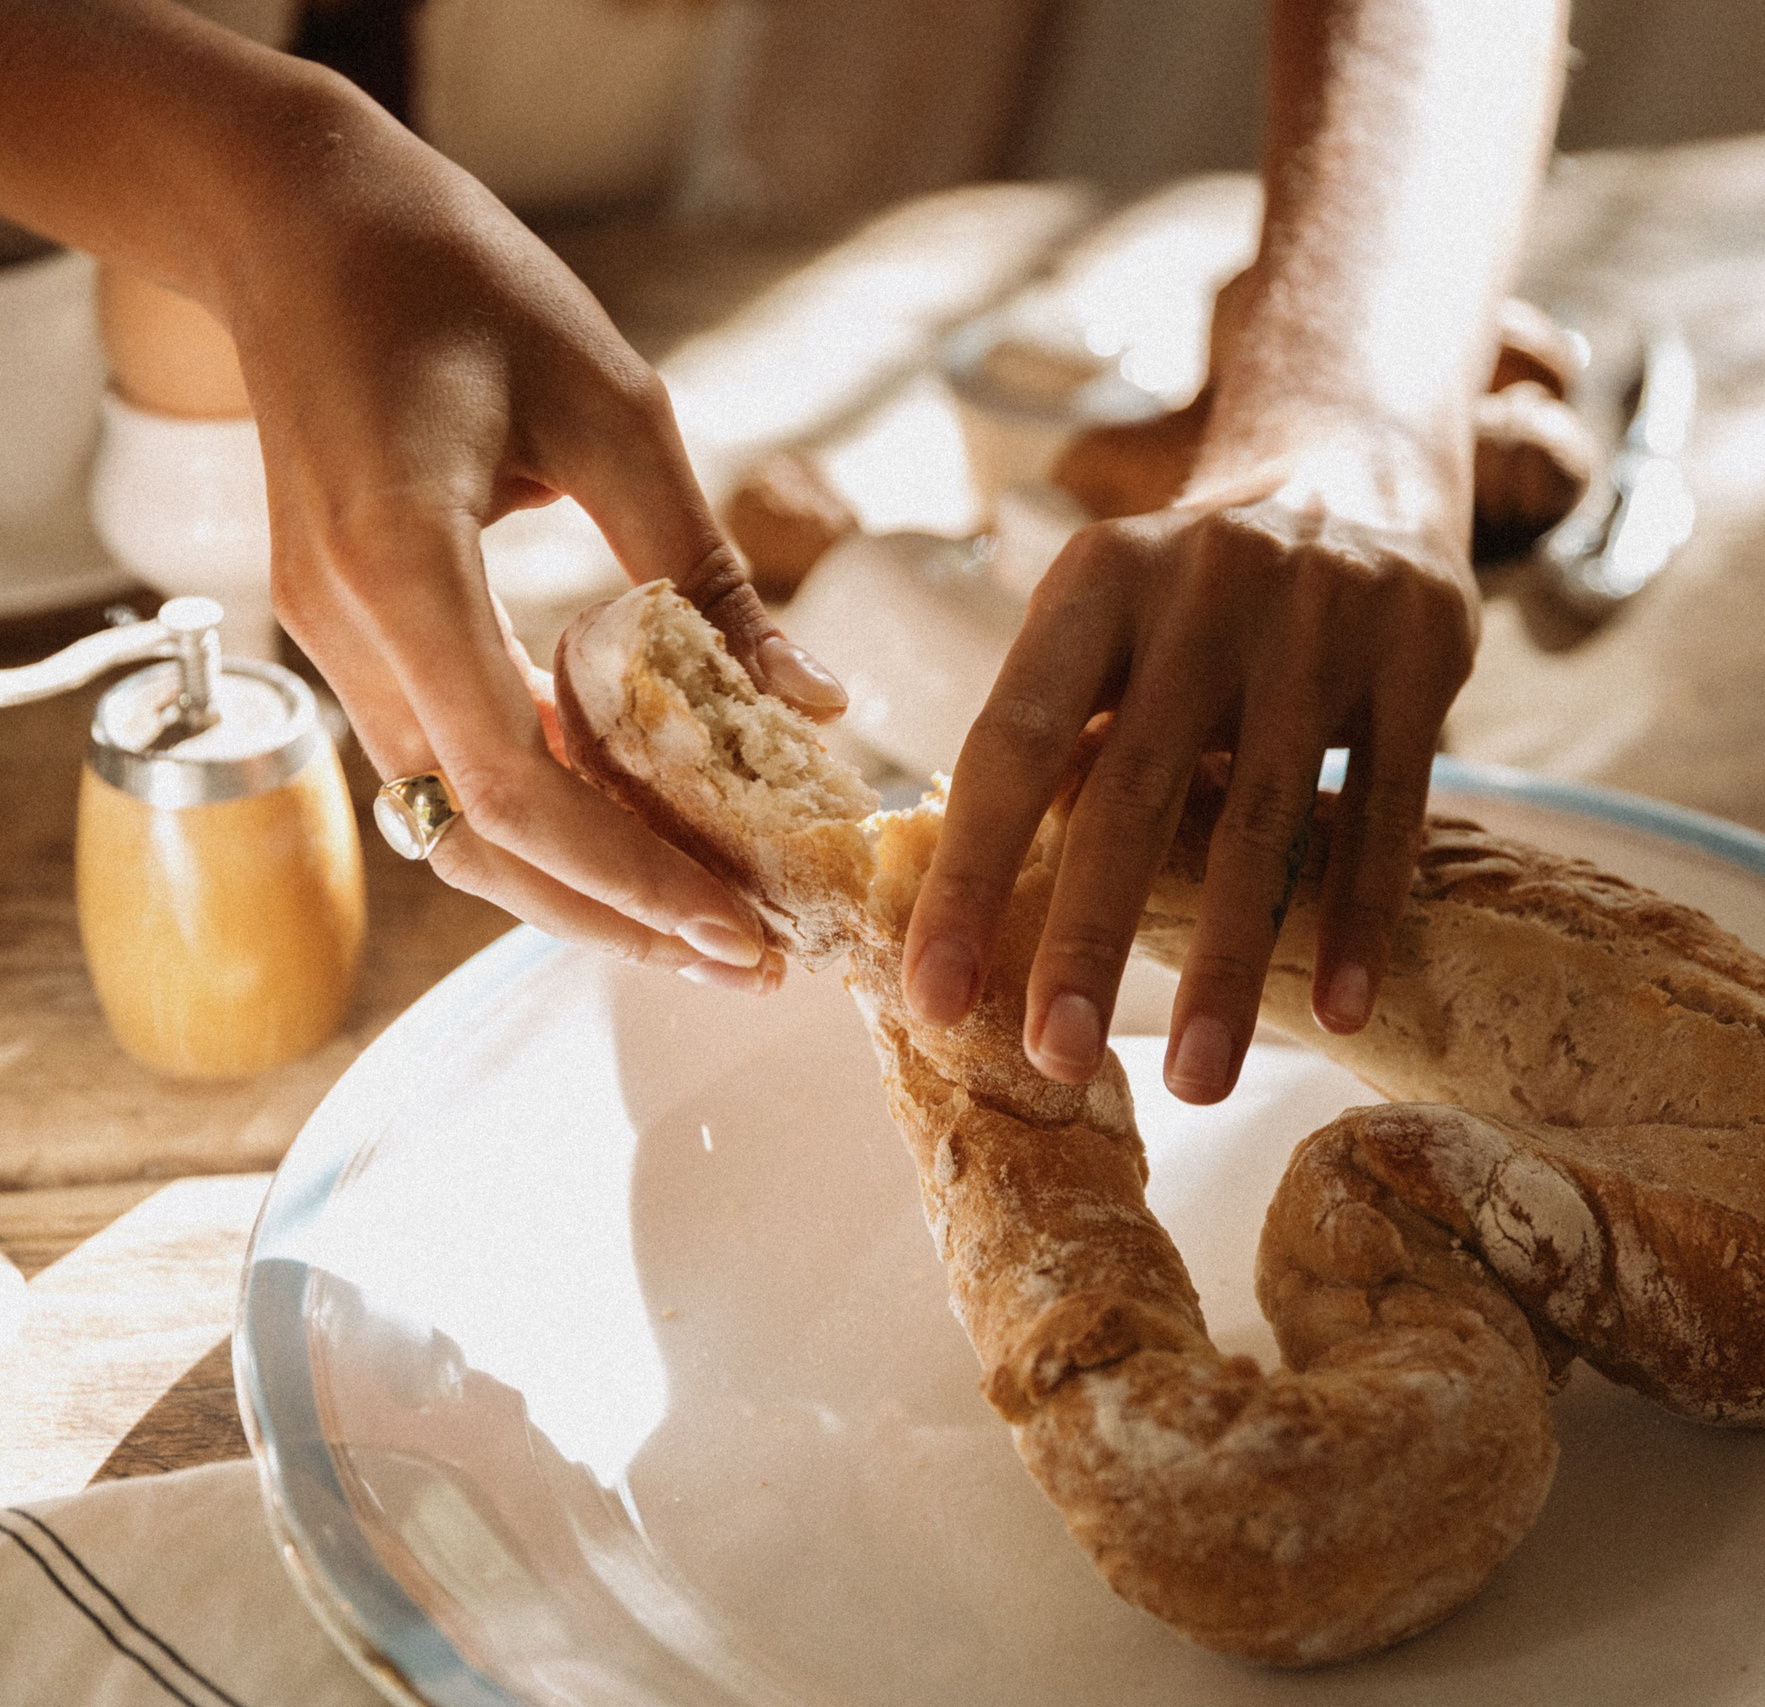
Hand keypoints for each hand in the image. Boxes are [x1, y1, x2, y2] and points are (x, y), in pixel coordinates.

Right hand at [223, 77, 847, 990]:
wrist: (303, 223)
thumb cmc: (461, 283)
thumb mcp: (617, 409)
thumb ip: (709, 571)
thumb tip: (813, 704)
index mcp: (402, 564)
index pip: (513, 782)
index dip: (633, 875)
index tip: (744, 927)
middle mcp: (349, 628)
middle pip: (478, 840)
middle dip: (620, 916)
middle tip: (754, 958)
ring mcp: (337, 641)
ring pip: (455, 825)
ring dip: (583, 887)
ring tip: (714, 924)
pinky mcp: (357, 636)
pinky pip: (451, 764)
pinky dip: (549, 819)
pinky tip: (647, 837)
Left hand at [902, 455, 1477, 1103]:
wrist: (1356, 475)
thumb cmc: (1193, 597)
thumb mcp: (1108, 617)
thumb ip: (1057, 728)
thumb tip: (970, 894)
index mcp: (1096, 582)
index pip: (1011, 741)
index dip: (970, 874)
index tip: (937, 996)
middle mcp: (1201, 589)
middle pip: (1131, 790)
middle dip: (1087, 937)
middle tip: (1057, 1061)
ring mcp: (1318, 621)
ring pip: (1263, 819)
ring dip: (1226, 961)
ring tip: (1199, 1077)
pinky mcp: (1420, 653)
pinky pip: (1387, 809)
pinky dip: (1359, 915)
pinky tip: (1338, 1010)